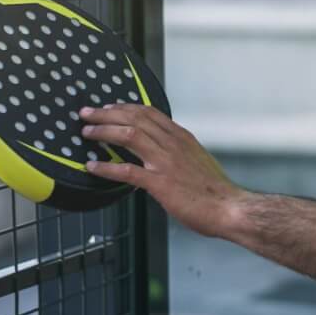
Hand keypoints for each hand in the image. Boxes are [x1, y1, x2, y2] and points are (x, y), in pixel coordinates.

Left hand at [80, 103, 242, 237]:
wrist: (228, 208)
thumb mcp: (198, 159)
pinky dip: (106, 167)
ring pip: (129, 136)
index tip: (109, 107)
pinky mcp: (160, 183)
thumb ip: (178, 152)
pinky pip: (127, 171)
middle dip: (107, 113)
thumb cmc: (215, 190)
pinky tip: (92, 167)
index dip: (125, 107)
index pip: (149, 112)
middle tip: (87, 113)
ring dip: (104, 131)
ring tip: (87, 132)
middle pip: (134, 118)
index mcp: (181, 137)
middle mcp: (172, 144)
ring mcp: (165, 162)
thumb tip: (162, 151)